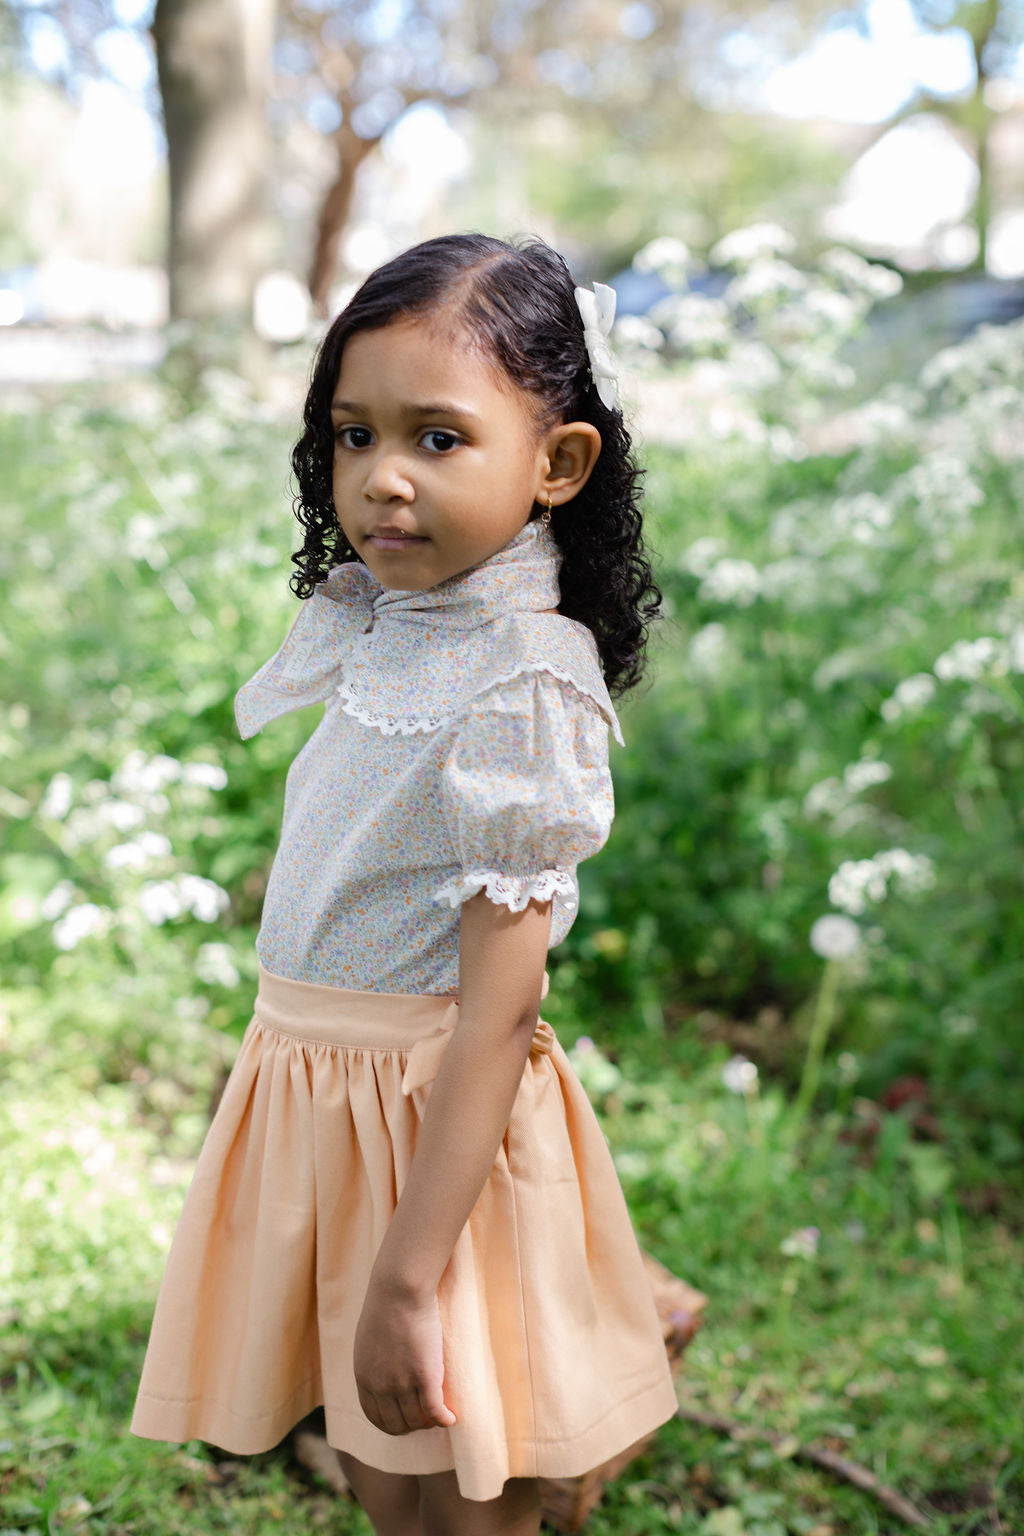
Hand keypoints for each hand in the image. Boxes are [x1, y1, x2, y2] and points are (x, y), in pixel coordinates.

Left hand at [353, 1282, 457, 1435]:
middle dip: (411, 1426)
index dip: (391, 1424)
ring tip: (440, 1415)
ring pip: (417, 1420)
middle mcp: (380, 1386)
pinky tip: (452, 1418)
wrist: (399, 1290)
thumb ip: (373, 1362)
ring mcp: (402, 1383)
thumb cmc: (386, 1305)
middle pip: (396, 1424)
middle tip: (425, 1419)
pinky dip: (444, 1419)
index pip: (375, 1417)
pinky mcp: (425, 1377)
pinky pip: (435, 1411)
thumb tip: (381, 1372)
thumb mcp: (368, 1340)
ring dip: (429, 1423)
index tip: (405, 1421)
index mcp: (364, 1378)